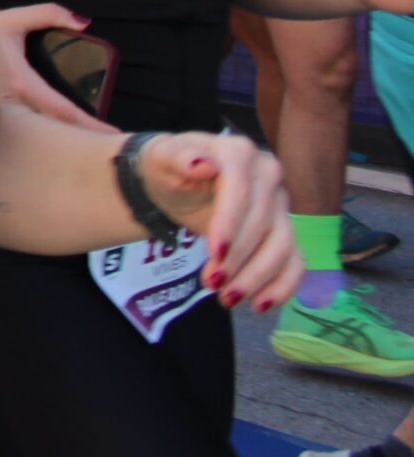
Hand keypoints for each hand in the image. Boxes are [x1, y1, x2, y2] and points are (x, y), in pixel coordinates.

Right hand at [0, 1, 108, 130]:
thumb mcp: (13, 19)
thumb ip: (49, 14)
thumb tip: (84, 23)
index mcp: (19, 81)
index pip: (62, 110)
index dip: (89, 124)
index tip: (112, 134)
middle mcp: (12, 103)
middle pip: (54, 129)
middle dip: (81, 139)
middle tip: (108, 145)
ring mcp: (5, 112)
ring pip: (40, 133)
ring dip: (65, 138)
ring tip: (91, 143)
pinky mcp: (1, 115)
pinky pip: (29, 129)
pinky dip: (49, 133)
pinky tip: (62, 135)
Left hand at [138, 130, 299, 313]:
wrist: (176, 181)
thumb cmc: (168, 168)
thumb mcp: (161, 159)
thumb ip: (178, 157)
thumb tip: (200, 163)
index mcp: (239, 152)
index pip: (241, 191)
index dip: (230, 224)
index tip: (214, 253)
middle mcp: (268, 175)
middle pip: (262, 224)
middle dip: (238, 258)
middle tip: (211, 285)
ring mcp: (280, 204)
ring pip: (283, 246)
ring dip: (257, 277)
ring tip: (227, 298)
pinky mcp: (284, 230)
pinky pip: (295, 260)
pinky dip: (282, 285)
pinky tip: (260, 304)